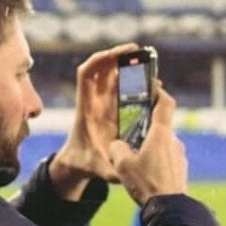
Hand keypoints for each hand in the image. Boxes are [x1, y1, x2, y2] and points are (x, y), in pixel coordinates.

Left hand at [48, 44, 137, 199]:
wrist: (78, 162)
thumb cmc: (85, 163)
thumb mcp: (98, 169)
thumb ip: (110, 171)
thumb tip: (123, 175)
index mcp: (87, 108)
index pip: (87, 75)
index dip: (99, 60)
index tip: (114, 54)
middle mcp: (93, 100)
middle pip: (101, 68)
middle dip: (117, 55)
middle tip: (139, 50)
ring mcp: (102, 101)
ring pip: (111, 74)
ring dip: (126, 63)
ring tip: (146, 59)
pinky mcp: (110, 106)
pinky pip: (119, 85)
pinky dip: (131, 77)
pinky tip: (146, 76)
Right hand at [106, 85, 186, 204]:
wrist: (169, 209)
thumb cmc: (146, 183)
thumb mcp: (122, 164)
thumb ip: (117, 149)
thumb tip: (117, 145)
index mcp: (161, 133)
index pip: (165, 103)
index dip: (158, 92)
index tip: (151, 87)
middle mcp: (174, 141)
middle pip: (161, 125)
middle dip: (146, 126)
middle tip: (131, 130)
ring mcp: (179, 156)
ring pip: (163, 144)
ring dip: (150, 146)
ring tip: (135, 158)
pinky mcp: (180, 170)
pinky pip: (167, 159)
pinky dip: (156, 161)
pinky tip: (145, 174)